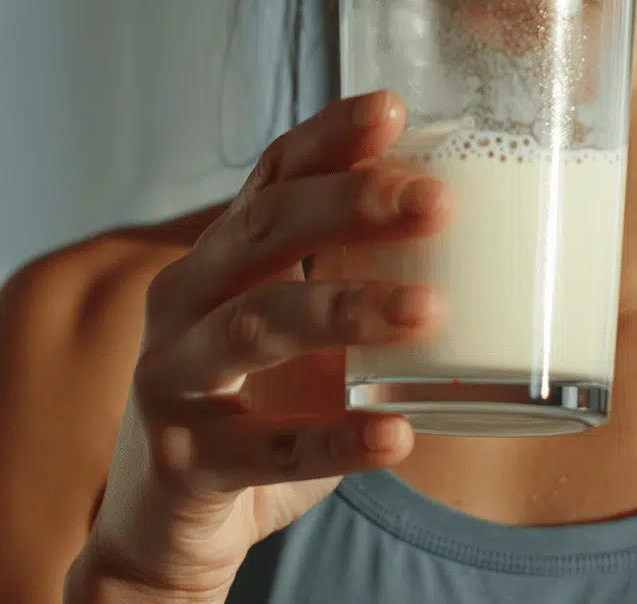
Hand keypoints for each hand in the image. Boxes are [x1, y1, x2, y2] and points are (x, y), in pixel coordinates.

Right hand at [72, 91, 447, 602]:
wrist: (167, 530)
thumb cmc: (253, 415)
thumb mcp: (296, 338)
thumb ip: (349, 288)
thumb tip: (470, 236)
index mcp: (215, 262)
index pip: (269, 178)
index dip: (326, 140)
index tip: (393, 106)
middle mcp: (182, 304)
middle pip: (259, 230)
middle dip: (348, 206)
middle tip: (435, 199)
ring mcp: (173, 381)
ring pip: (255, 328)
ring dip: (347, 311)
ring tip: (431, 309)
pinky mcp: (185, 462)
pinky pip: (266, 450)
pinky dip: (336, 442)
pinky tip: (397, 436)